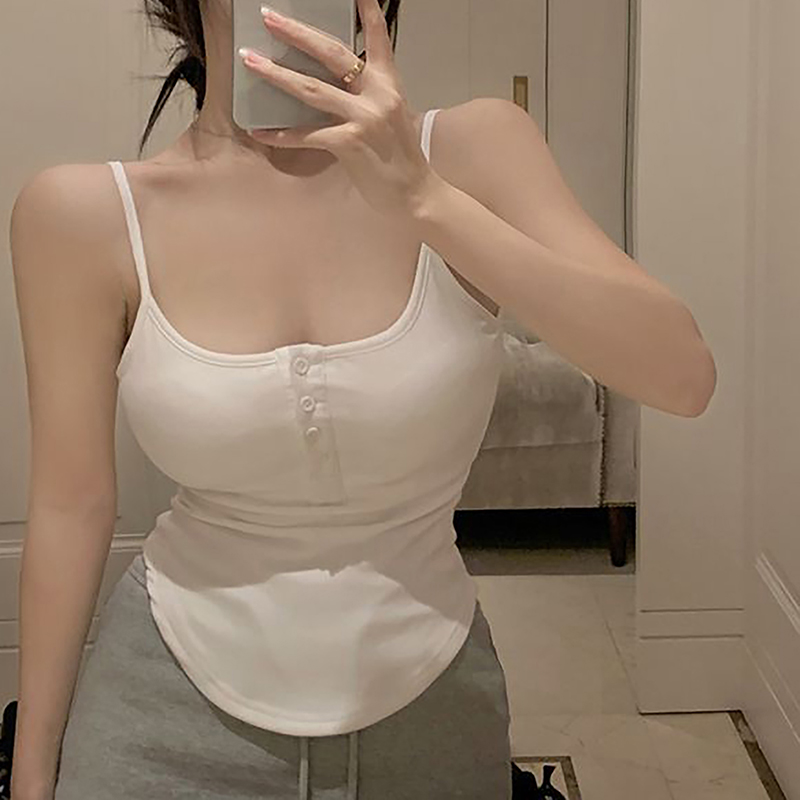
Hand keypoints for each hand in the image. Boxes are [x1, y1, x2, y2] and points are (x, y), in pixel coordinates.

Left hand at [239, 0, 442, 220]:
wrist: (416, 194)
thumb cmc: (401, 160)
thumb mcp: (391, 118)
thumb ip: (367, 98)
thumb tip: (332, 88)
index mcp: (389, 84)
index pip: (378, 38)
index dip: (366, 11)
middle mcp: (378, 94)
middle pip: (331, 53)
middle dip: (296, 33)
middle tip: (269, 16)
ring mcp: (364, 117)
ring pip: (311, 88)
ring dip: (276, 73)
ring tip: (251, 60)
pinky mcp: (350, 143)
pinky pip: (307, 135)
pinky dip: (281, 135)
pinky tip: (260, 133)